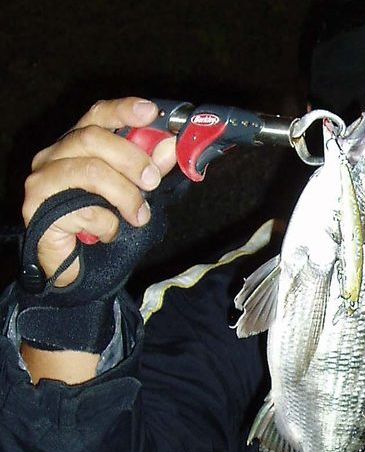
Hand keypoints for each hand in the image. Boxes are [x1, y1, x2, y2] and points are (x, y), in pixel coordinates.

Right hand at [21, 97, 176, 285]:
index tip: (151, 112)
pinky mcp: (37, 209)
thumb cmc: (104, 226)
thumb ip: (150, 169)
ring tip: (139, 216)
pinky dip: (106, 223)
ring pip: (90, 171)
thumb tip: (171, 147)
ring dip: (124, 195)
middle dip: (131, 158)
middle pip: (92, 138)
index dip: (123, 109)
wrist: (77, 271)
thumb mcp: (135, 194)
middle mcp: (53, 157)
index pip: (96, 115)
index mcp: (77, 146)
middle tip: (153, 181)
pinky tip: (108, 233)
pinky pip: (82, 208)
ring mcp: (42, 181)